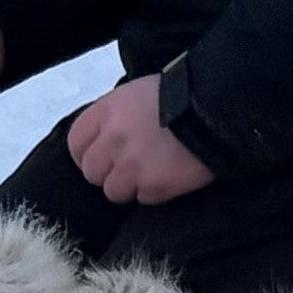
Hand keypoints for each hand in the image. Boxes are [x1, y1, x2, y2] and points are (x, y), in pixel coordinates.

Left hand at [68, 75, 214, 205]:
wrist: (216, 107)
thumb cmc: (181, 94)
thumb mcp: (137, 93)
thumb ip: (115, 116)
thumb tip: (106, 137)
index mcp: (106, 112)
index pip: (76, 143)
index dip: (86, 154)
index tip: (98, 159)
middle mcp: (112, 140)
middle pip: (91, 172)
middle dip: (108, 173)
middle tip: (128, 168)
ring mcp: (131, 165)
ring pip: (113, 191)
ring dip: (130, 187)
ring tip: (150, 174)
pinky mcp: (154, 186)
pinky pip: (144, 199)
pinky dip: (155, 192)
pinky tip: (169, 177)